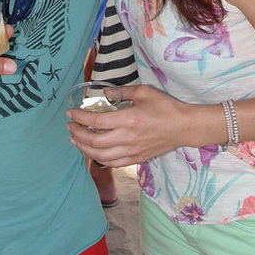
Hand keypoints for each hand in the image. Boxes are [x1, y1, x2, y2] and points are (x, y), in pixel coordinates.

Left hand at [66, 84, 186, 166]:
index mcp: (129, 119)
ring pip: (101, 157)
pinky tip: (93, 152)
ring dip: (84, 149)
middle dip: (77, 135)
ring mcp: (132, 151)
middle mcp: (128, 138)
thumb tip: (105, 93)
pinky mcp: (137, 159)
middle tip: (69, 127)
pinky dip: (99, 159)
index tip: (70, 113)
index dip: (80, 118)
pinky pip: (113, 163)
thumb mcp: (144, 92)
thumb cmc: (165, 107)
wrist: (184, 127)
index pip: (96, 122)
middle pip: (94, 142)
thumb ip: (122, 91)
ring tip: (75, 141)